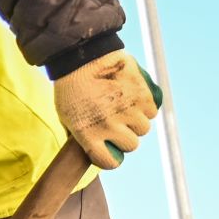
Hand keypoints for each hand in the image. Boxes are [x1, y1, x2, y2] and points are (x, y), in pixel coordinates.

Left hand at [52, 49, 161, 168]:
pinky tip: (131, 96)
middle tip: (118, 122)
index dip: (112, 157)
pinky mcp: (142, 95)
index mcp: (88, 134)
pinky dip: (144, 106)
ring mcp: (127, 110)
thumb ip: (81, 136)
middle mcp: (110, 125)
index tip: (111, 150)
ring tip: (123, 106)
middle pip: (132, 145)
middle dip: (126, 135)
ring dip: (136, 120)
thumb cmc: (71, 87)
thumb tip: (94, 151)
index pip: (110, 162)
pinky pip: (151, 111)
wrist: (80, 56)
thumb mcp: (67, 116)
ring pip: (144, 128)